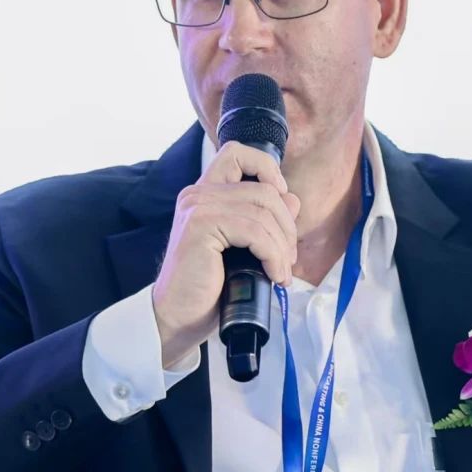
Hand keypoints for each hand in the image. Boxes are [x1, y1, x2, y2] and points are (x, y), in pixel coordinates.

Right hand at [152, 142, 300, 369]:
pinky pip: (254, 231)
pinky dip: (273, 255)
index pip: (237, 152)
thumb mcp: (243, 248)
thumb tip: (292, 198)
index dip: (266, 167)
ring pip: (263, 212)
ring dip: (282, 246)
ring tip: (282, 272)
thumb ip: (263, 219)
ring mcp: (197, 207)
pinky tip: (274, 276)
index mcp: (205, 193)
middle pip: (264, 190)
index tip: (281, 199)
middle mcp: (197, 194)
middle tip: (288, 258)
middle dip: (287, 225)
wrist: (179, 318)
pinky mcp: (200, 226)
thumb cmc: (208, 287)